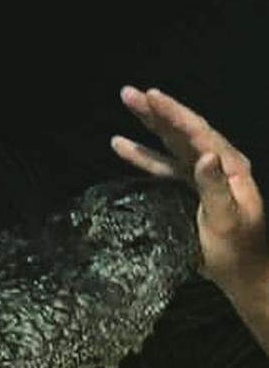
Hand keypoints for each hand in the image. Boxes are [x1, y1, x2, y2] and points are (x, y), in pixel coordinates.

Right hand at [111, 86, 265, 290]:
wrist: (243, 274)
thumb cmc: (237, 250)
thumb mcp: (226, 219)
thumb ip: (215, 187)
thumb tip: (204, 155)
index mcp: (229, 166)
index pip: (197, 132)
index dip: (173, 113)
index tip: (151, 96)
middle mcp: (216, 165)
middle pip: (182, 131)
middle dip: (156, 112)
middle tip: (129, 93)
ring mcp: (202, 178)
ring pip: (171, 145)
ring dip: (148, 127)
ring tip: (126, 107)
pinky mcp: (189, 192)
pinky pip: (163, 167)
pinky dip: (143, 156)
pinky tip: (123, 148)